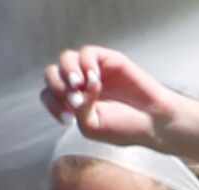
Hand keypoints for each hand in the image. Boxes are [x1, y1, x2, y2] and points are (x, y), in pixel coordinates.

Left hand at [39, 45, 177, 145]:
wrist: (151, 120)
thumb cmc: (122, 127)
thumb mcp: (92, 126)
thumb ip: (77, 109)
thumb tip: (75, 88)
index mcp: (71, 102)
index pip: (48, 94)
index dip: (52, 103)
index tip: (67, 120)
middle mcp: (78, 84)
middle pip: (52, 73)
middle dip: (57, 86)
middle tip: (74, 100)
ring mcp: (92, 70)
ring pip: (66, 59)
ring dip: (68, 72)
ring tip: (80, 86)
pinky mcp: (107, 59)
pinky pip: (87, 53)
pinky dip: (86, 65)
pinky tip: (95, 80)